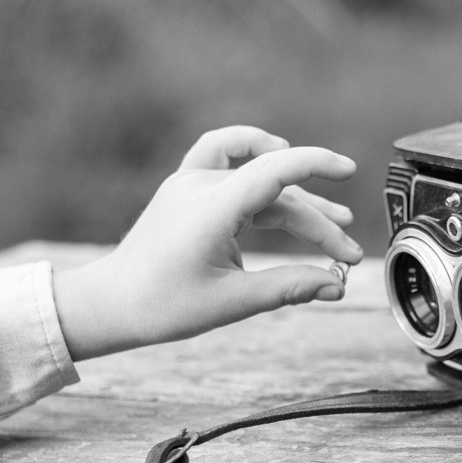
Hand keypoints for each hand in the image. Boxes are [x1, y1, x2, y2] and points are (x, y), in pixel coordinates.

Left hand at [50, 126, 362, 358]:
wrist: (111, 302)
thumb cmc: (162, 305)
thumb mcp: (232, 301)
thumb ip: (289, 287)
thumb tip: (335, 285)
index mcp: (211, 207)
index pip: (275, 170)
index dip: (316, 164)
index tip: (350, 170)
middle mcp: (200, 185)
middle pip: (275, 191)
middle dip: (317, 224)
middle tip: (347, 257)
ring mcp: (190, 182)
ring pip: (258, 180)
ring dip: (296, 201)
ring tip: (334, 222)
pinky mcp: (186, 188)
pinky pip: (226, 157)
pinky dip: (257, 161)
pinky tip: (278, 165)